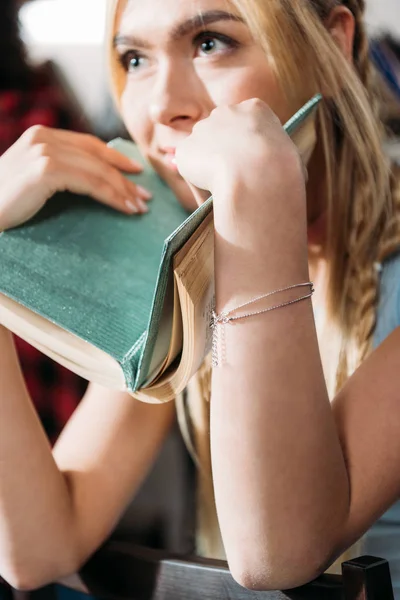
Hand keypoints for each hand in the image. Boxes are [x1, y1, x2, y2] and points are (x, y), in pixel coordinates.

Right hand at [0, 126, 151, 230]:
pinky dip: (112, 197)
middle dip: (125, 177)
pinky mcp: (46, 170)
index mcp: (41, 135)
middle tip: (145, 196)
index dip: (116, 159)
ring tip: (139, 207)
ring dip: (123, 190)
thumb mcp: (33, 179)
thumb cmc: (6, 203)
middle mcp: (43, 138)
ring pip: (98, 170)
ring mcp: (44, 151)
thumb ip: (57, 170)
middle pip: (97, 156)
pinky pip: (91, 183)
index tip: (136, 174)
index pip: (89, 144)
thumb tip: (92, 181)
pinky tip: (124, 208)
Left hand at [175, 98, 304, 209]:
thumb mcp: (291, 157)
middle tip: (232, 178)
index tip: (250, 163)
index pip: (246, 124)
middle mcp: (225, 111)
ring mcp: (203, 128)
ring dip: (209, 167)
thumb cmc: (281, 169)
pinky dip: (196, 180)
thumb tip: (288, 174)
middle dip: (223, 152)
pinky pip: (190, 168)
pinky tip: (210, 192)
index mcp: (255, 108)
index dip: (247, 146)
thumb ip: (279, 158)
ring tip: (222, 188)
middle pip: (220, 132)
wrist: (256, 174)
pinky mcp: (185, 148)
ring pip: (203, 151)